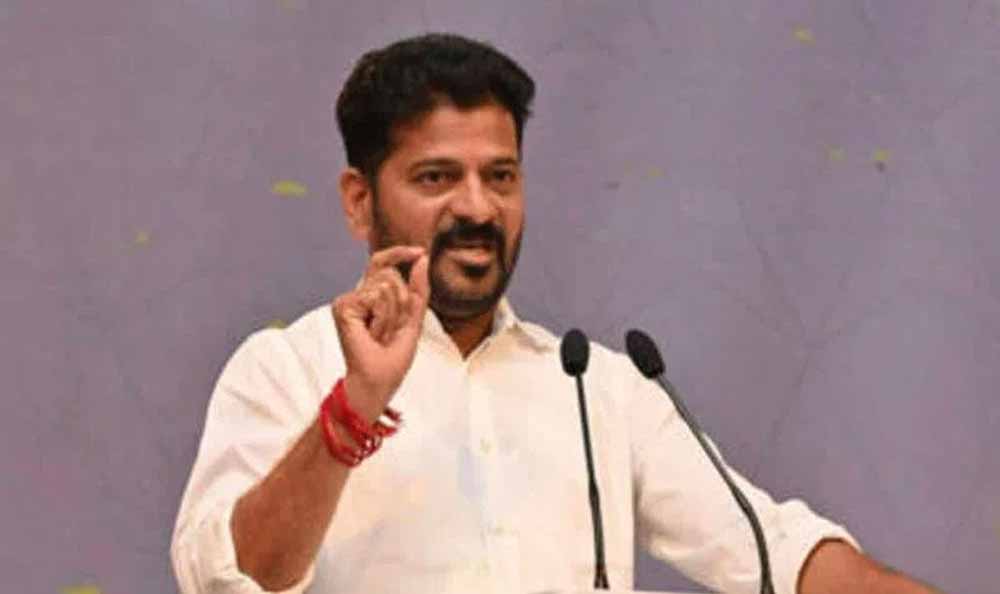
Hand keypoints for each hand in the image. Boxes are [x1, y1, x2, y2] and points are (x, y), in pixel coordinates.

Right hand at [331, 246, 429, 418]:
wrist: (378, 380)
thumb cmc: (392, 357)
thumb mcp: (413, 319)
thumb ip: (418, 289)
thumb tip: (422, 258)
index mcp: (371, 296)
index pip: (383, 262)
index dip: (399, 253)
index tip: (420, 252)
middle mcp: (357, 295)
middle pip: (391, 275)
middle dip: (402, 304)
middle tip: (391, 330)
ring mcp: (348, 300)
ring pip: (387, 285)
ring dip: (393, 315)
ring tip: (381, 335)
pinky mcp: (343, 306)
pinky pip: (376, 297)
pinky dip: (383, 318)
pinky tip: (372, 334)